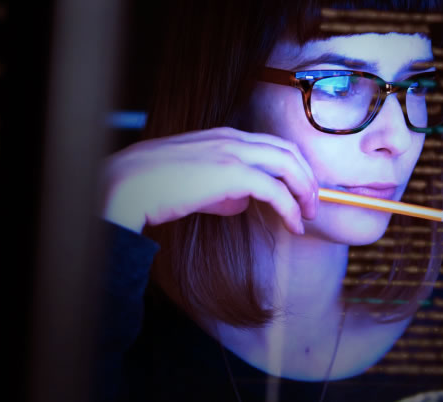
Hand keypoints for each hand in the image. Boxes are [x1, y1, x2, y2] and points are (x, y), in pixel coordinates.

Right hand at [101, 127, 318, 233]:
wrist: (129, 184)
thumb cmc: (154, 185)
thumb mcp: (194, 182)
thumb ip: (221, 189)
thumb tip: (242, 203)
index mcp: (224, 136)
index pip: (272, 145)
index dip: (292, 168)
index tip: (299, 191)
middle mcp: (233, 138)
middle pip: (288, 151)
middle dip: (307, 178)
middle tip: (313, 204)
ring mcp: (233, 153)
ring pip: (289, 165)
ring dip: (305, 191)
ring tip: (308, 216)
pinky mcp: (232, 173)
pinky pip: (275, 190)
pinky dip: (290, 208)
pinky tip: (293, 225)